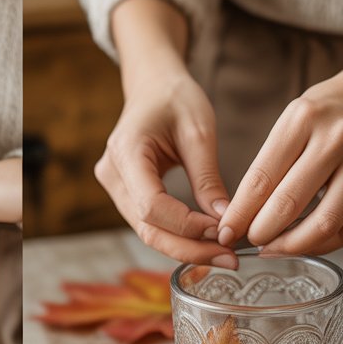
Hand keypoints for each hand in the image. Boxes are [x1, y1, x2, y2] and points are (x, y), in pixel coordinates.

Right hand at [95, 74, 236, 266]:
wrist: (152, 85)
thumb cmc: (175, 97)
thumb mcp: (199, 131)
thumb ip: (208, 179)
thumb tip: (225, 223)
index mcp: (126, 152)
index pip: (152, 206)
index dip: (187, 227)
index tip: (223, 231)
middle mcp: (112, 176)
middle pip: (148, 229)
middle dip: (189, 249)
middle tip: (229, 259)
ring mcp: (115, 189)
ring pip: (149, 233)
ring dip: (186, 248)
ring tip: (223, 254)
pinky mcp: (125, 196)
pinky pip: (151, 225)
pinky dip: (179, 237)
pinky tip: (206, 243)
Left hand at [217, 71, 342, 255]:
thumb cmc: (322, 118)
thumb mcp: (289, 125)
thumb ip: (266, 169)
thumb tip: (237, 221)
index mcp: (302, 119)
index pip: (261, 179)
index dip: (239, 215)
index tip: (225, 234)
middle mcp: (336, 138)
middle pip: (290, 204)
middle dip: (262, 233)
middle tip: (252, 242)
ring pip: (325, 223)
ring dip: (293, 246)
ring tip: (276, 247)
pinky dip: (326, 245)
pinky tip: (307, 243)